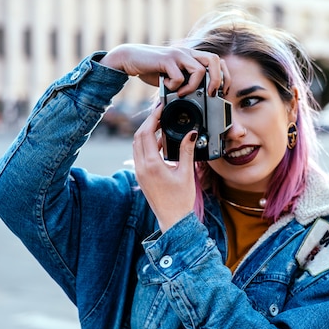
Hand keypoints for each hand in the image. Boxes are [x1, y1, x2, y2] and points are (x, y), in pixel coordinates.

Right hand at [101, 43, 229, 97]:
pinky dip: (175, 86)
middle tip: (211, 94)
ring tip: (182, 93)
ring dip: (194, 86)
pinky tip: (167, 87)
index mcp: (192, 56)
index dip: (224, 76)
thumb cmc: (152, 69)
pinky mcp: (166, 59)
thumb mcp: (172, 76)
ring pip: (200, 69)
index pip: (217, 62)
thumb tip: (197, 100)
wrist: (129, 59)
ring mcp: (178, 55)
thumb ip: (184, 82)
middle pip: (214, 60)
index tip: (221, 92)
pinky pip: (179, 76)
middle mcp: (188, 53)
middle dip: (218, 80)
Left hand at [132, 104, 197, 232]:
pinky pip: (140, 154)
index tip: (161, 108)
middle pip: (138, 136)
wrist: (173, 220)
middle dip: (148, 122)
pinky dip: (147, 144)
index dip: (153, 117)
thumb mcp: (186, 172)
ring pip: (137, 144)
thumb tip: (191, 133)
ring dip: (147, 132)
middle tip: (161, 113)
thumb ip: (187, 150)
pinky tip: (161, 142)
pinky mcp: (141, 176)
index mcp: (151, 164)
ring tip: (162, 125)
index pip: (147, 133)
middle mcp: (141, 167)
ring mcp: (139, 172)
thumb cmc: (180, 200)